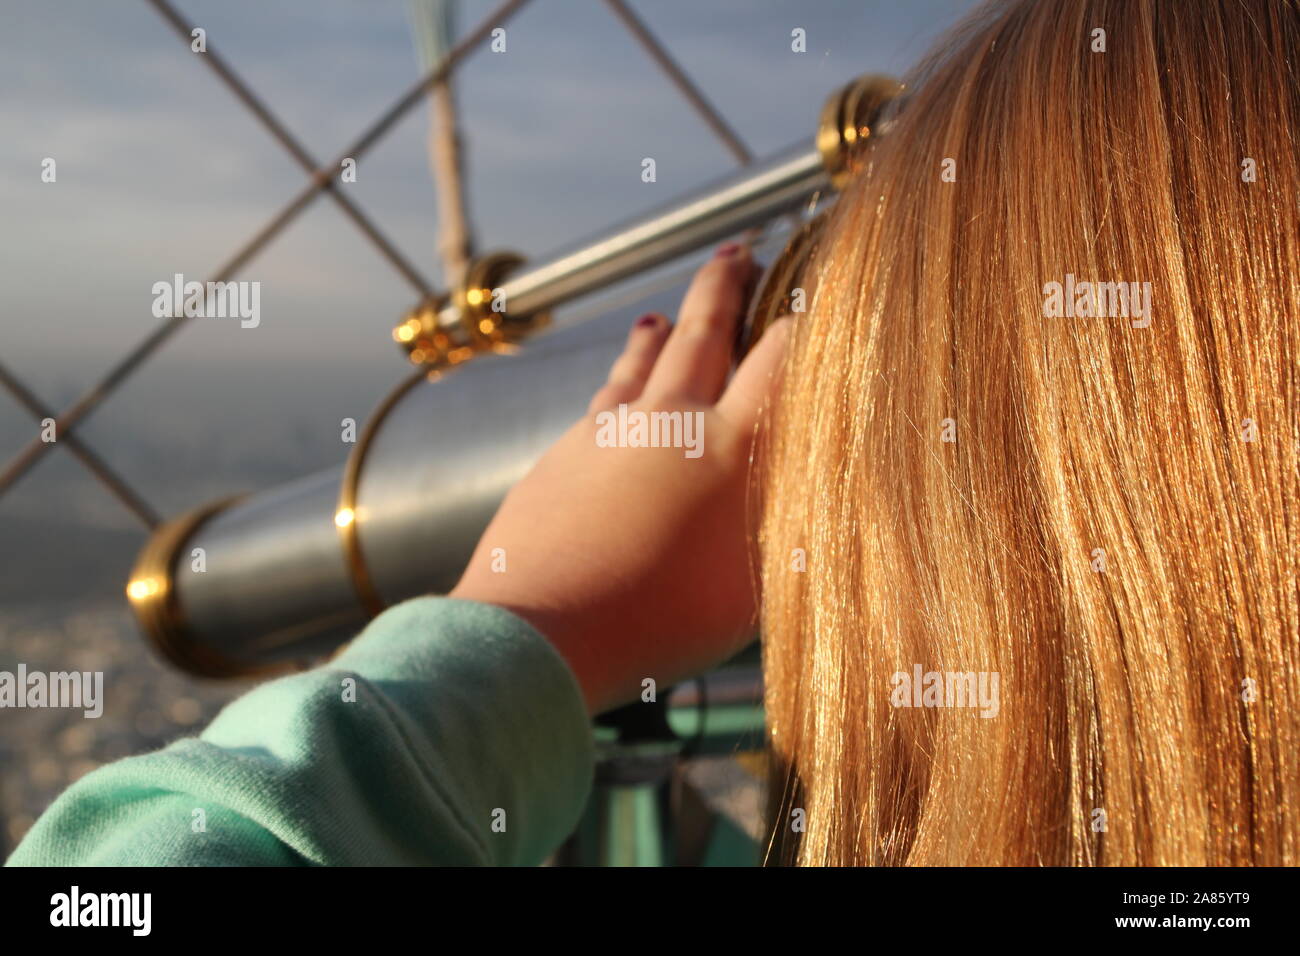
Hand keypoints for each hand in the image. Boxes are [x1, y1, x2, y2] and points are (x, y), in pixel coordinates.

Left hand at [450, 243, 791, 714]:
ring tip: (661, 315)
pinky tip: (615, 396)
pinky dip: (616, 386)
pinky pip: (599, 405)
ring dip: (658, 332)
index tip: (814, 296)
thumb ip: (784, 530)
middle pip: (701, 333)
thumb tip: (809, 496)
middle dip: (723, 286)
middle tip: (736, 251)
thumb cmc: (657, 621)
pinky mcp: (560, 456)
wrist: (539, 628)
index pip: (780, 360)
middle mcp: (668, 422)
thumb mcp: (752, 589)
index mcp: (727, 447)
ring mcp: (606, 433)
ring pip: (639, 364)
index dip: (803, 322)